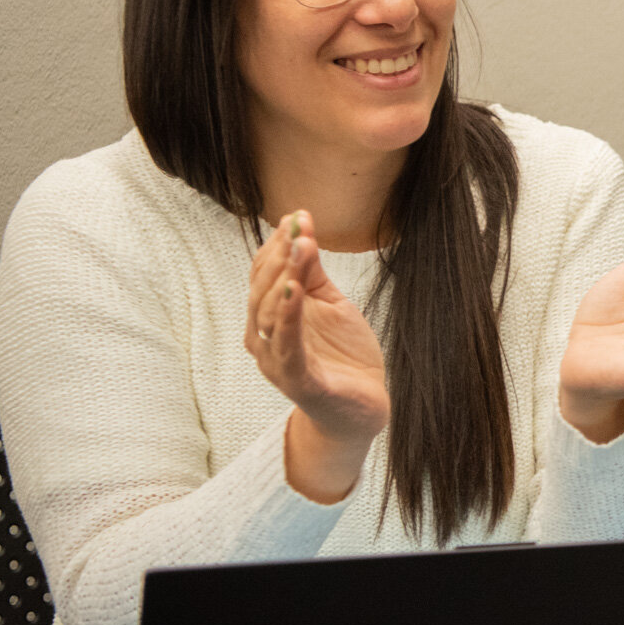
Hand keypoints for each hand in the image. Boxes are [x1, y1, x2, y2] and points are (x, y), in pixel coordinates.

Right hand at [245, 210, 388, 499]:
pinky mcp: (297, 381)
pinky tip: (295, 292)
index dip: (278, 244)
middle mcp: (265, 339)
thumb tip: (302, 232)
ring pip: (268, 314)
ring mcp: (277, 361)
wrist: (362, 408)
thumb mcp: (331, 305)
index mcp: (270, 317)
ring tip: (300, 248)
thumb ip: (313, 274)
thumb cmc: (341, 355)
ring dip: (283, 278)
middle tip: (299, 227)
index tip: (298, 215)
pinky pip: (287, 346)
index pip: (264, 275)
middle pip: (261, 290)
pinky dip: (287, 318)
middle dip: (279, 255)